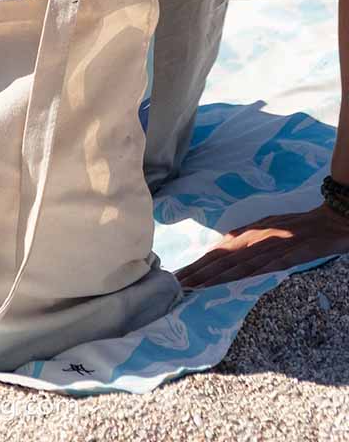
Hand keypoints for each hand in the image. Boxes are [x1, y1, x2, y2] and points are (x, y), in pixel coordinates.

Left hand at [173, 202, 348, 289]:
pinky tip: (225, 281)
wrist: (330, 220)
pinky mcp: (284, 256)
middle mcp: (255, 238)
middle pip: (221, 258)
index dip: (200, 264)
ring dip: (212, 276)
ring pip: (235, 264)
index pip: (220, 251)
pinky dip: (239, 275)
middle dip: (198, 271)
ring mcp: (268, 247)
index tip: (181, 274)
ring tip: (191, 285)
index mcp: (250, 232)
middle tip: (175, 283)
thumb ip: (249, 236)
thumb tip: (227, 244)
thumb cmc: (300, 224)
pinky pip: (258, 267)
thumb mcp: (269, 227)